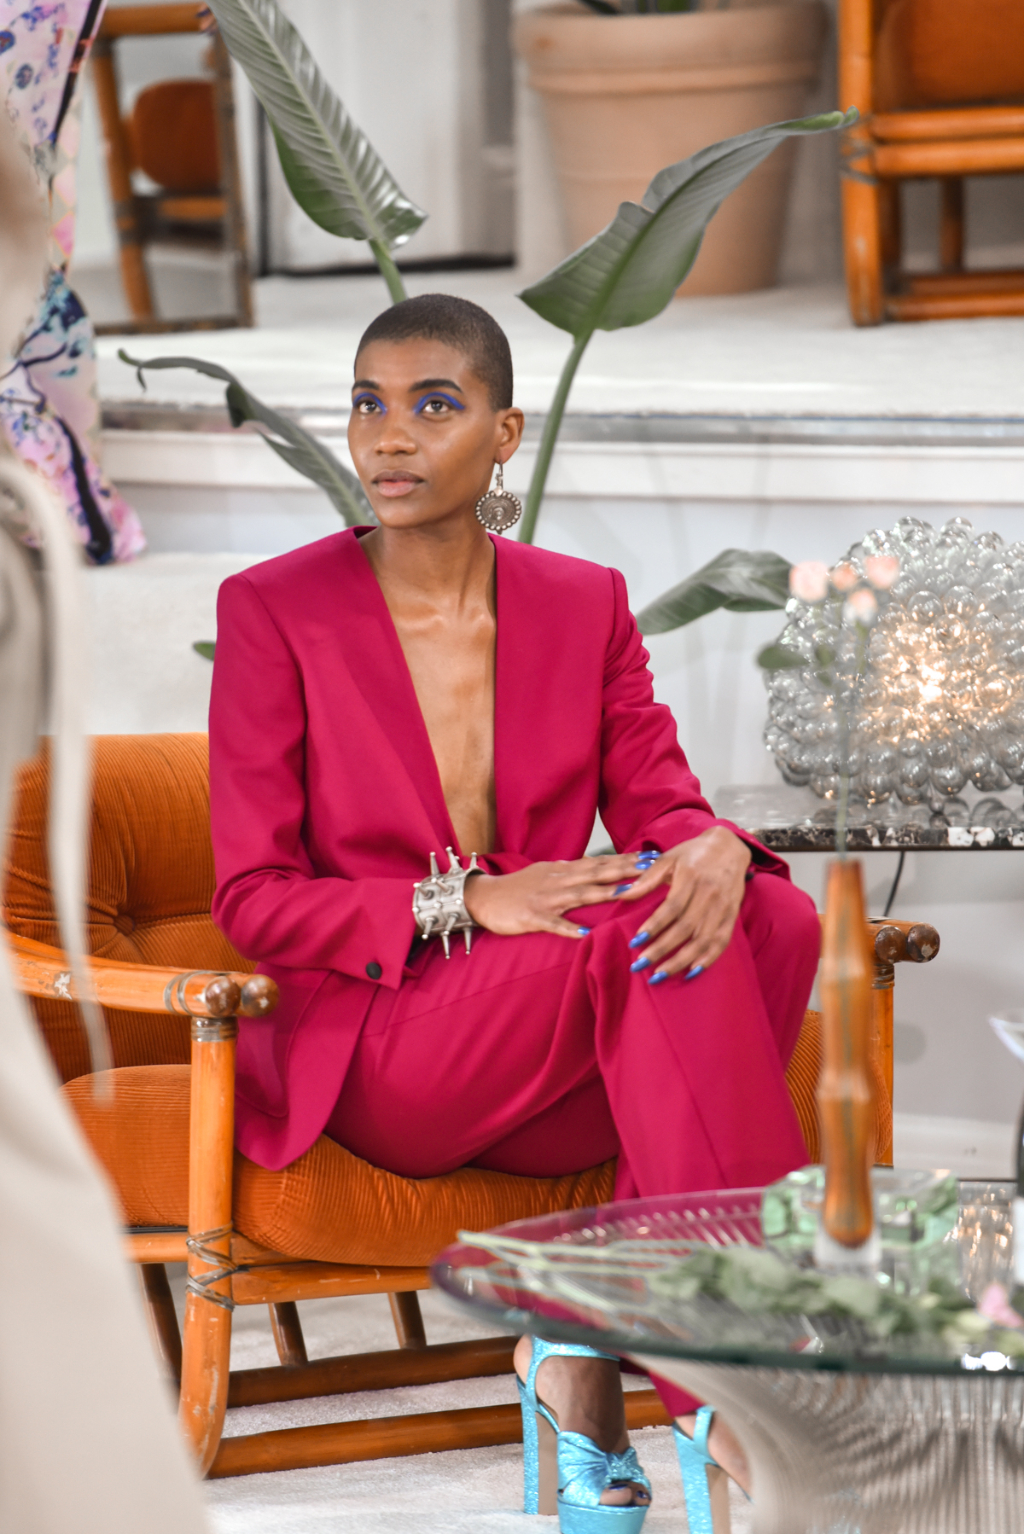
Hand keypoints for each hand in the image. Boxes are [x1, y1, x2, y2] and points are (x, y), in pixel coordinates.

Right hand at [464, 853, 650, 938]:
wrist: (483, 897)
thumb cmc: (518, 888)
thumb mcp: (547, 873)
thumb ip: (572, 871)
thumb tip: (598, 865)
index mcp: (563, 870)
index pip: (600, 861)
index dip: (626, 859)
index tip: (651, 856)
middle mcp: (558, 880)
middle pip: (596, 873)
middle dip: (624, 870)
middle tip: (651, 868)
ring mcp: (545, 898)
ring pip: (580, 894)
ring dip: (604, 893)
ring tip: (628, 893)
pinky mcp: (532, 917)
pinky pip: (553, 924)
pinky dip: (568, 928)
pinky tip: (584, 934)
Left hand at [617, 827, 750, 980]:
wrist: (729, 847)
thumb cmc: (693, 853)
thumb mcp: (669, 857)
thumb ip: (648, 877)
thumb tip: (624, 893)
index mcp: (691, 877)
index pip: (672, 907)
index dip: (654, 926)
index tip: (635, 942)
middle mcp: (710, 893)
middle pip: (685, 928)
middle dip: (662, 949)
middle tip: (641, 965)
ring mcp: (723, 906)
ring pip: (702, 940)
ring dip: (681, 960)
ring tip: (660, 975)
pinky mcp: (732, 915)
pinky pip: (721, 941)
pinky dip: (707, 959)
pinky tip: (691, 972)